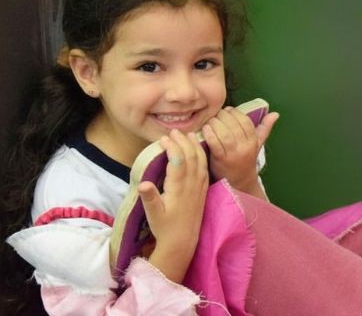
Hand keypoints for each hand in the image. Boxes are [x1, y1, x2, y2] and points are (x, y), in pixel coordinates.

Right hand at [137, 129, 208, 282]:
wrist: (182, 242)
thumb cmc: (164, 228)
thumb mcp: (153, 214)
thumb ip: (149, 198)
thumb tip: (143, 184)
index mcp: (179, 189)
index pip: (178, 161)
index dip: (172, 147)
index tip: (163, 138)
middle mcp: (192, 185)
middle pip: (191, 157)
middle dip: (183, 141)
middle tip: (173, 131)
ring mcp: (199, 186)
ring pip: (200, 160)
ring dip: (194, 145)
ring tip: (186, 134)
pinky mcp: (203, 189)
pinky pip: (204, 167)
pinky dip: (201, 154)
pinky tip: (197, 148)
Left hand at [202, 106, 278, 195]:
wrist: (239, 182)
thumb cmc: (246, 159)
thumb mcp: (258, 144)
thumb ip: (265, 128)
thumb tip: (275, 114)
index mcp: (253, 141)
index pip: (245, 121)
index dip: (235, 113)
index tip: (228, 110)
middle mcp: (244, 147)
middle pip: (233, 125)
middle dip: (223, 116)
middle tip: (217, 114)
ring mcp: (232, 154)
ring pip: (224, 133)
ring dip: (215, 123)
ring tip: (210, 120)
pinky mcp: (220, 160)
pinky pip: (214, 143)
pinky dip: (209, 133)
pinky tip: (205, 129)